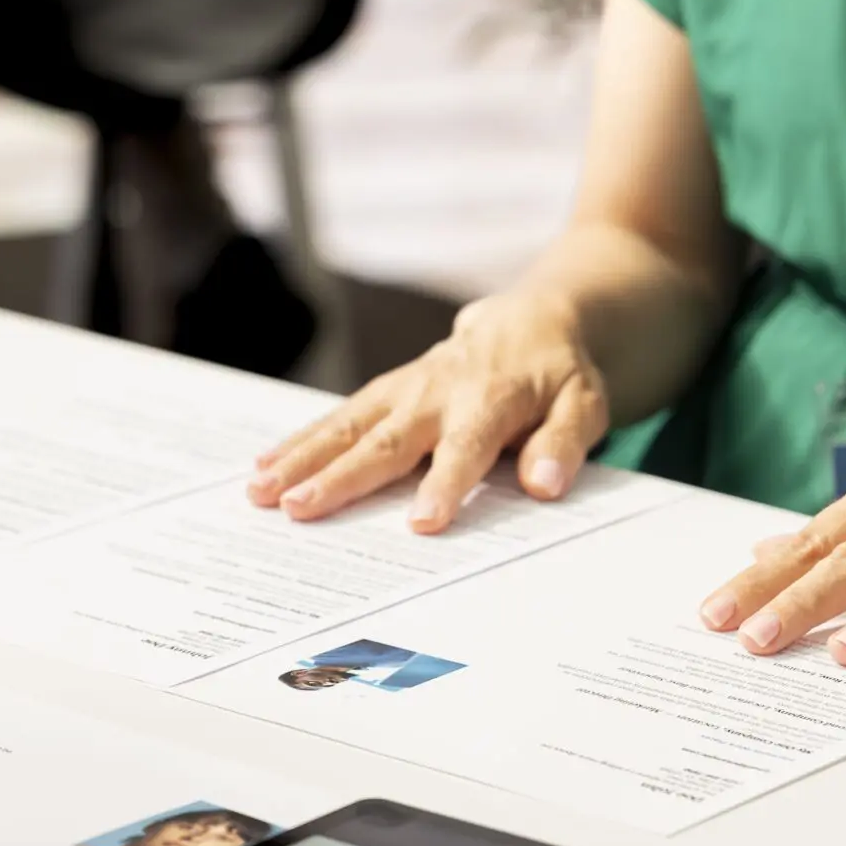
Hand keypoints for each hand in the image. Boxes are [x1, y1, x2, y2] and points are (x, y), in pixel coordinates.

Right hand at [249, 290, 609, 528]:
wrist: (532, 321)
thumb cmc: (559, 375)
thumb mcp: (585, 405)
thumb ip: (563, 444)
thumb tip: (545, 483)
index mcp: (490, 400)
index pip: (465, 448)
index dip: (444, 485)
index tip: (422, 524)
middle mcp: (437, 393)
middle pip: (385, 441)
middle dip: (339, 477)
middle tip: (298, 508)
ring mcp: (403, 390)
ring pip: (346, 425)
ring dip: (301, 458)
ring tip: (260, 491)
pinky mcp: (384, 392)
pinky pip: (336, 418)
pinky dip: (298, 441)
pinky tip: (262, 468)